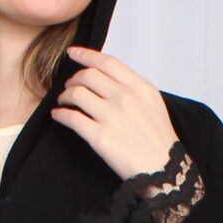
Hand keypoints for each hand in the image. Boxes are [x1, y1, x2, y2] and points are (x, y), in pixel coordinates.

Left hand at [50, 46, 178, 184]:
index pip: (107, 62)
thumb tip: (107, 78)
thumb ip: (132, 88)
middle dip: (73, 79)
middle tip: (69, 86)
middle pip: (88, 75)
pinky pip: (71, 118)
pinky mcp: (100, 137)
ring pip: (77, 93)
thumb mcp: (153, 104)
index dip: (86, 54)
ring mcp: (112, 117)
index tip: (72, 52)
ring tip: (64, 101)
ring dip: (65, 95)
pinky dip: (60, 114)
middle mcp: (125, 98)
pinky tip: (58, 115)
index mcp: (140, 87)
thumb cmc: (159, 141)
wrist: (163, 171)